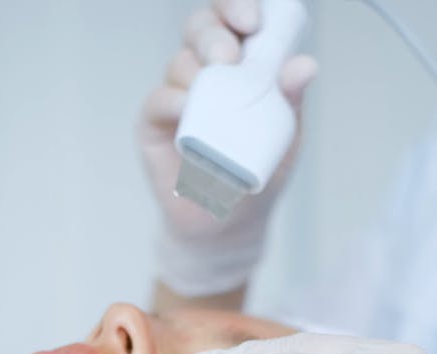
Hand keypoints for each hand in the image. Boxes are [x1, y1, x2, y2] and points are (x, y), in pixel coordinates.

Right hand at [140, 0, 316, 294]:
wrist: (227, 223)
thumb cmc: (256, 175)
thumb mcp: (283, 138)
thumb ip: (290, 100)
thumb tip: (306, 66)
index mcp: (237, 66)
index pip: (232, 21)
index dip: (237, 8)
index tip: (253, 21)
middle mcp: (204, 73)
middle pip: (200, 30)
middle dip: (213, 33)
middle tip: (229, 56)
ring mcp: (177, 97)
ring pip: (179, 62)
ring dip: (194, 69)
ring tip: (210, 89)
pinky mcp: (155, 124)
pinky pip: (158, 99)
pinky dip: (172, 100)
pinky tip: (186, 108)